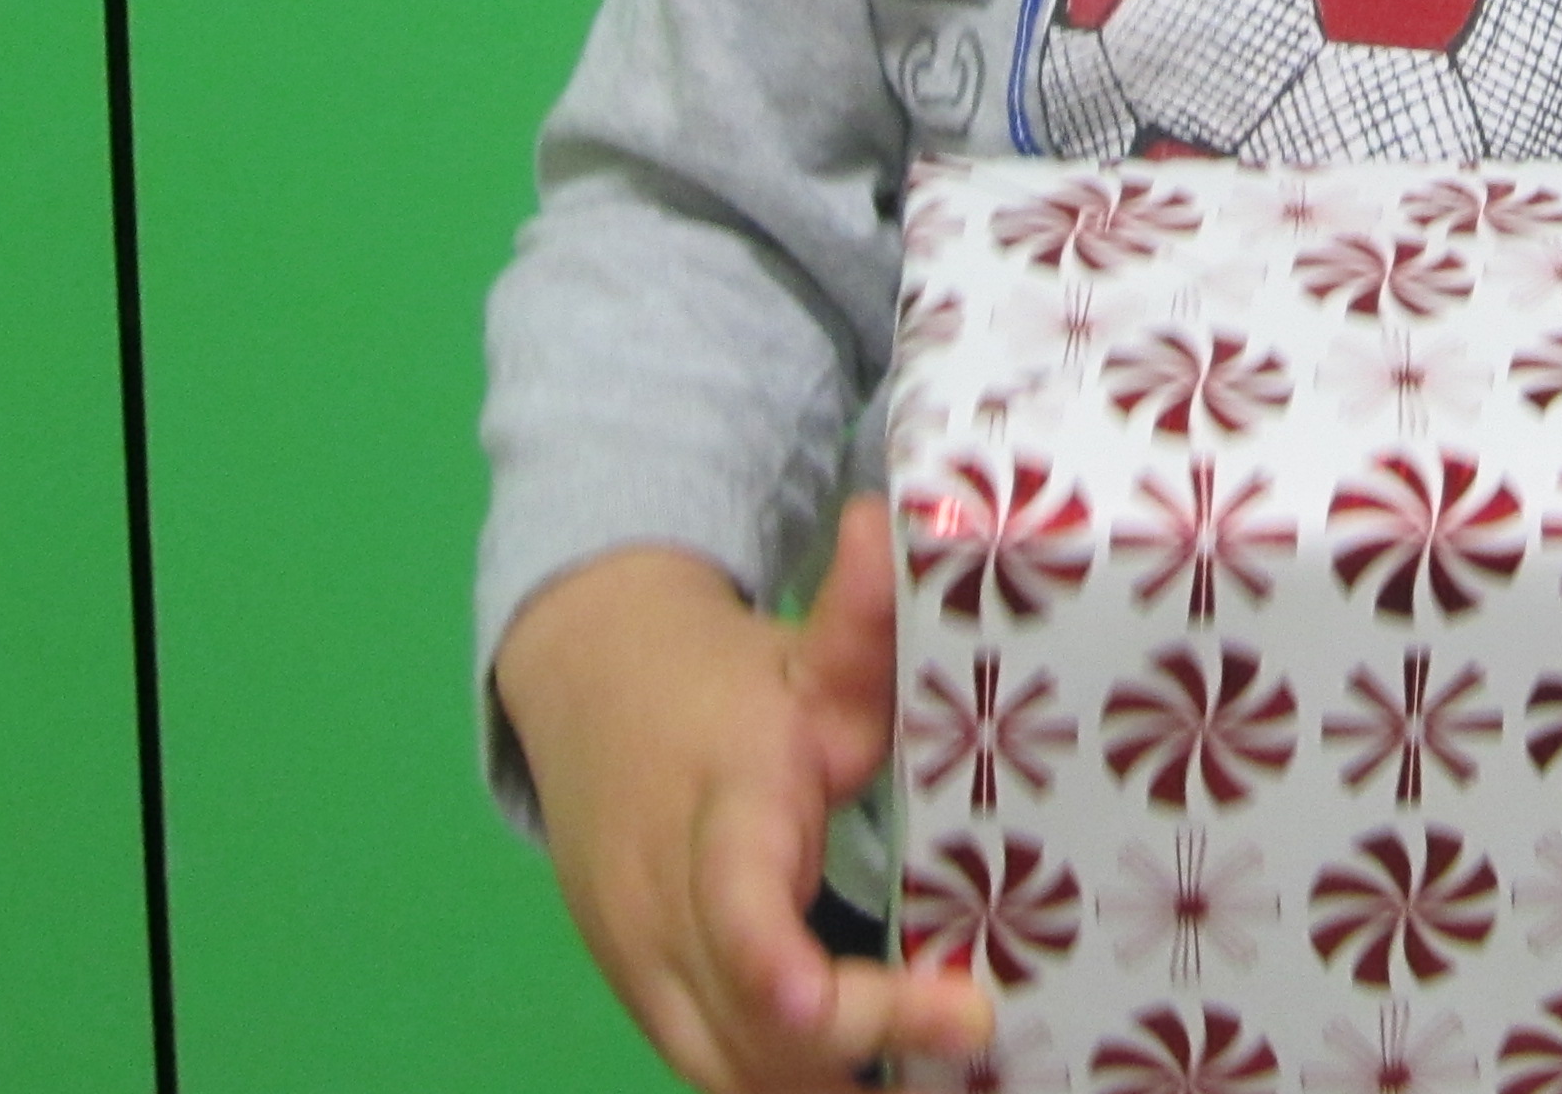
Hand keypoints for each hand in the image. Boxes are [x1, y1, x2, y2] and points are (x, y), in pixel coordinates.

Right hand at [492, 512, 991, 1092]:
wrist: (590, 692)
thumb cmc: (726, 684)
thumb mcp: (803, 650)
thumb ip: (858, 613)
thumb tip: (889, 525)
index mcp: (717, 809)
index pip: (733, 902)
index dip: (772, 965)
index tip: (823, 1001)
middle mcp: (664, 904)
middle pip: (748, 1017)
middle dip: (854, 1049)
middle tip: (971, 1039)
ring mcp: (644, 965)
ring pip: (728, 1067)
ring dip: (823, 1084)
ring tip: (938, 1078)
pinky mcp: (645, 1001)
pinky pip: (716, 1071)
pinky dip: (789, 1084)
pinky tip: (870, 1082)